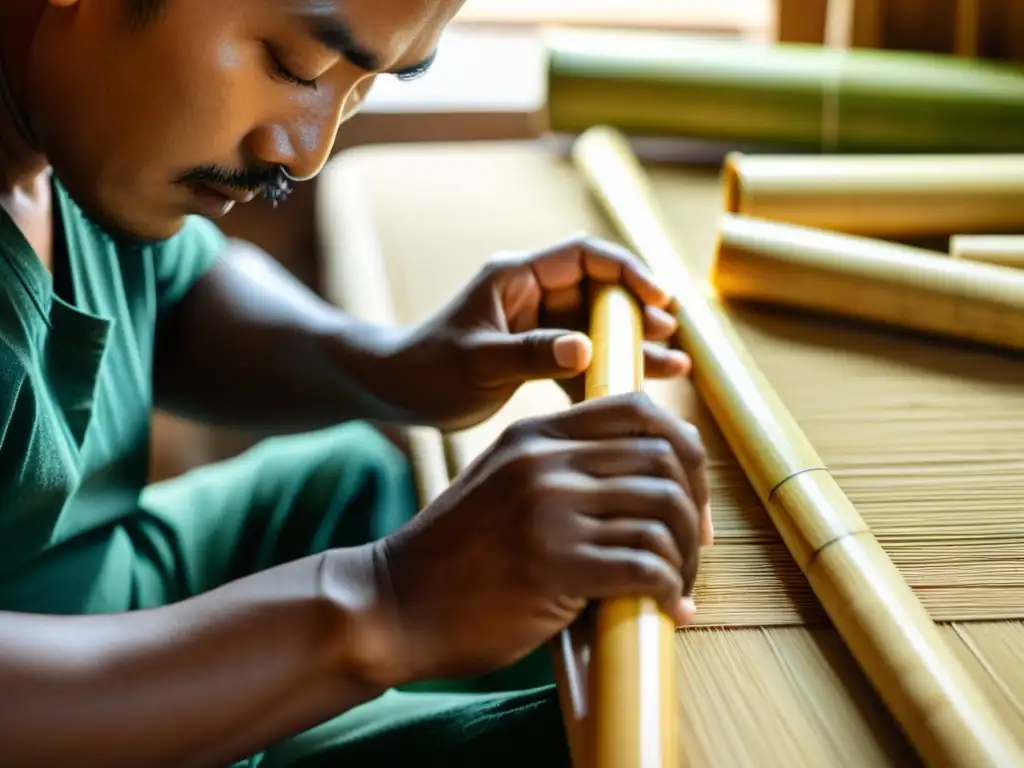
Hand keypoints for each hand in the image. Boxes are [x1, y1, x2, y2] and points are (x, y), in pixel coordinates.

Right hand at [374, 392, 710, 683]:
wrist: (394, 603)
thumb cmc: (455, 554)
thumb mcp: (501, 483)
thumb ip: (558, 469)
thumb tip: (645, 481)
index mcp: (535, 436)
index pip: (639, 411)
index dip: (683, 450)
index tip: (689, 497)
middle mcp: (544, 463)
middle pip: (665, 462)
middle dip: (694, 512)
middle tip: (693, 550)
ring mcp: (548, 511)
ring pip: (662, 516)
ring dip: (685, 559)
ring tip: (678, 586)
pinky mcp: (553, 567)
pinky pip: (646, 567)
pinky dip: (670, 591)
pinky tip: (666, 608)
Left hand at [384, 235, 691, 430]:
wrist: (399, 393)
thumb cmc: (428, 369)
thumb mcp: (478, 361)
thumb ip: (530, 354)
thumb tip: (585, 352)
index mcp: (516, 277)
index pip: (583, 257)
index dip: (625, 271)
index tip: (657, 296)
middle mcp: (532, 294)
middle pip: (599, 292)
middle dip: (637, 312)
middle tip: (668, 335)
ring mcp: (537, 325)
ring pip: (597, 327)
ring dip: (631, 345)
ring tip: (674, 365)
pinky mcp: (537, 355)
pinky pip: (582, 358)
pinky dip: (607, 371)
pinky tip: (637, 387)